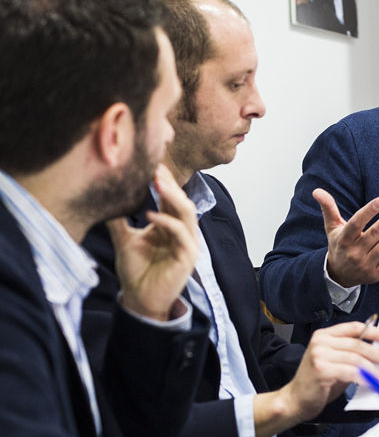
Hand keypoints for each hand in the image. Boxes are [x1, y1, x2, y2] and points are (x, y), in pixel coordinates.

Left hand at [111, 164, 198, 320]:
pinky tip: (150, 215)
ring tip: (157, 183)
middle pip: (181, 201)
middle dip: (169, 184)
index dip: (164, 181)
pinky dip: (167, 222)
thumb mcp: (124, 240)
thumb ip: (119, 221)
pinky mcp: (189, 256)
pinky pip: (181, 233)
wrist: (140, 300)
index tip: (151, 163)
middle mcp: (182, 232)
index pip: (171, 198)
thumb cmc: (136, 272)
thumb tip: (105, 198)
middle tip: (155, 167)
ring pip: (187, 213)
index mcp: (170, 226)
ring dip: (173, 196)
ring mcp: (188, 243)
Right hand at [281, 321, 378, 422]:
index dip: (374, 331)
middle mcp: (321, 342)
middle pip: (357, 343)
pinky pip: (350, 372)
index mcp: (324, 335)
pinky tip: (370, 383)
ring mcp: (320, 355)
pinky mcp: (322, 370)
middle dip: (378, 354)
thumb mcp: (334, 361)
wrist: (295, 399)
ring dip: (374, 370)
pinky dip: (364, 378)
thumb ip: (350, 353)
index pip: (354, 327)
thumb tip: (376, 352)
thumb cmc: (316, 382)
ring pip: (356, 358)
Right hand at [314, 188, 378, 287]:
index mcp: (343, 239)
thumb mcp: (332, 227)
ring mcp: (366, 264)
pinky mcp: (377, 273)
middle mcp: (354, 252)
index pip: (356, 223)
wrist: (340, 275)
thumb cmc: (339, 245)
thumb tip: (317, 191)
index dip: (369, 212)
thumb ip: (328, 208)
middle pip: (376, 233)